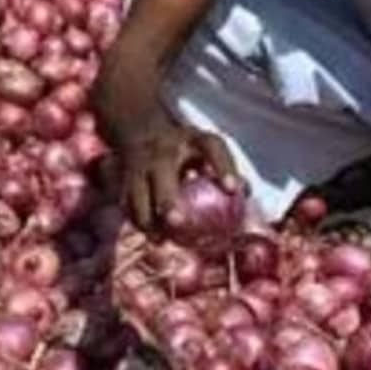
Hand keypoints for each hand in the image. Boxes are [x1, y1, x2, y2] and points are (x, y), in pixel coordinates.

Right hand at [117, 114, 238, 232]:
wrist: (142, 130)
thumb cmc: (186, 147)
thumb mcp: (206, 147)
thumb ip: (224, 168)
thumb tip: (245, 193)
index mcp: (191, 139)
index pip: (212, 148)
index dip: (223, 167)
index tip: (232, 189)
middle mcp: (163, 151)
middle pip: (162, 173)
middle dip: (167, 199)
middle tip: (177, 222)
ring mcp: (140, 165)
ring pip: (137, 193)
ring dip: (147, 218)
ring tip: (160, 238)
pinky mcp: (125, 180)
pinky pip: (128, 204)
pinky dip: (137, 221)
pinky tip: (152, 236)